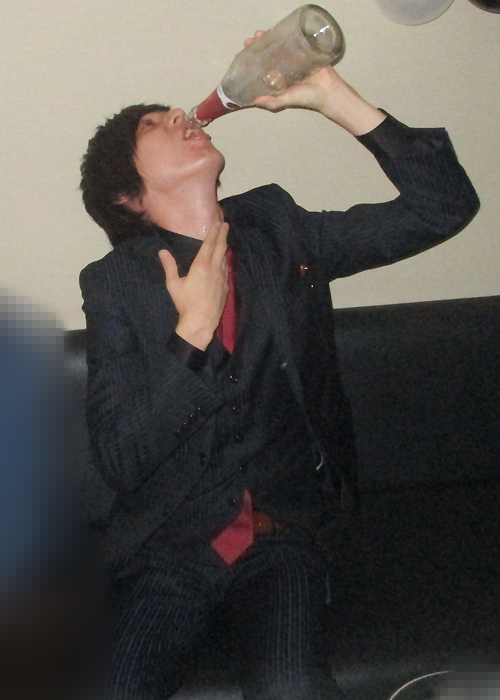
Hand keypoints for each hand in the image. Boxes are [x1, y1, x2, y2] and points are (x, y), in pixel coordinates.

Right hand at [159, 221, 228, 350]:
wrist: (201, 322)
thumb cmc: (185, 303)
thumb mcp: (173, 284)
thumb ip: (169, 266)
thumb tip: (162, 251)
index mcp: (201, 265)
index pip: (209, 244)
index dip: (214, 233)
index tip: (218, 223)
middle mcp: (214, 269)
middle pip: (220, 248)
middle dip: (223, 235)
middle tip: (225, 225)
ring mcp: (222, 278)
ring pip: (224, 258)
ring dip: (224, 247)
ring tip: (225, 239)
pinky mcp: (225, 287)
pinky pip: (225, 269)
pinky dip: (224, 261)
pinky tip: (224, 261)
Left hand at [243, 31, 384, 135]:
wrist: (327, 91)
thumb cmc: (307, 98)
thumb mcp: (287, 100)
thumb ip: (272, 102)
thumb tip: (254, 102)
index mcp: (279, 78)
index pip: (262, 66)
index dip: (253, 60)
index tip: (244, 54)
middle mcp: (285, 68)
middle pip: (268, 53)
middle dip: (259, 46)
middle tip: (250, 41)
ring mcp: (295, 58)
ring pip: (279, 45)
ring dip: (269, 38)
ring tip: (260, 33)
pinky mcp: (305, 51)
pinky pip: (294, 41)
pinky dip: (286, 34)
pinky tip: (278, 30)